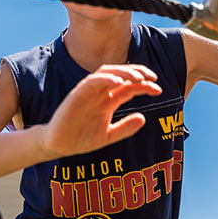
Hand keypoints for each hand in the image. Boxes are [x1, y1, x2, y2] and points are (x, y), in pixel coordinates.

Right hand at [39, 64, 161, 157]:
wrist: (58, 145)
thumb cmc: (81, 139)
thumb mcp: (108, 136)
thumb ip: (125, 128)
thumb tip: (143, 118)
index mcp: (108, 100)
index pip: (129, 87)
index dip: (145, 85)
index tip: (158, 89)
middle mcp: (100, 93)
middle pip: (121, 75)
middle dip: (138, 73)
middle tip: (153, 77)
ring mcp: (88, 92)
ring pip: (107, 73)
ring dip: (124, 72)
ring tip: (138, 77)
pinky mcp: (77, 94)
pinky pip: (91, 81)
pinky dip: (105, 79)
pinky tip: (118, 82)